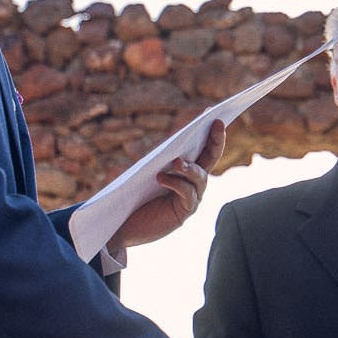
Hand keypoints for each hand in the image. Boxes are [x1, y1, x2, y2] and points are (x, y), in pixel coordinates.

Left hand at [114, 121, 225, 249]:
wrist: (120, 224)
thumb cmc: (130, 194)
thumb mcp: (143, 170)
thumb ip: (158, 158)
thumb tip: (173, 146)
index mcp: (184, 167)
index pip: (202, 146)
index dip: (211, 131)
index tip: (214, 113)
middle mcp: (192, 181)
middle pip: (210, 158)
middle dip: (216, 141)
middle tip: (217, 125)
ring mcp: (190, 197)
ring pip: (200, 178)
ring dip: (191, 168)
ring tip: (177, 162)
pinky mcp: (184, 212)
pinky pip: (188, 195)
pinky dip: (176, 183)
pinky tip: (161, 178)